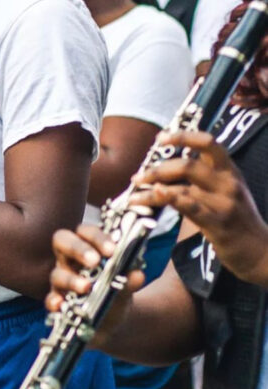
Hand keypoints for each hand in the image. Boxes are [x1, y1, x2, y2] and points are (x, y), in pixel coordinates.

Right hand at [47, 224, 145, 342]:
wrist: (111, 319)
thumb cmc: (115, 291)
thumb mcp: (127, 285)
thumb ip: (131, 279)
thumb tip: (136, 275)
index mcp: (87, 246)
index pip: (86, 232)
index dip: (96, 238)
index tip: (112, 250)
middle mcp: (70, 259)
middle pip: (62, 241)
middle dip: (77, 248)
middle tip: (94, 261)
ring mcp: (61, 279)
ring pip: (57, 273)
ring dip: (71, 279)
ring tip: (86, 287)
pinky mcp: (58, 301)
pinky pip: (50, 300)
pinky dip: (54, 302)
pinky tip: (61, 304)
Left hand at [130, 129, 267, 286]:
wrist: (259, 251)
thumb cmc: (235, 218)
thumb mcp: (223, 190)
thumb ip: (201, 176)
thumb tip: (166, 164)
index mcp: (229, 170)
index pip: (208, 143)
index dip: (183, 136)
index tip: (161, 137)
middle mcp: (228, 183)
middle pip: (188, 165)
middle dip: (158, 169)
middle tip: (137, 177)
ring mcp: (224, 203)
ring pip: (183, 186)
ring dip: (153, 188)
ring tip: (133, 195)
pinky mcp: (218, 223)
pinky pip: (191, 207)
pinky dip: (170, 198)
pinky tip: (154, 194)